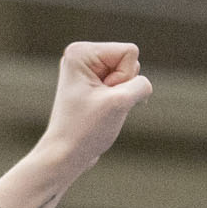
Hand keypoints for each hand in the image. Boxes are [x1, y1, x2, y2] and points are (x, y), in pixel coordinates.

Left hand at [39, 42, 151, 173]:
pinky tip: (102, 112)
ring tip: (100, 110)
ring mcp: (87, 71)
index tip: (101, 97)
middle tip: (100, 105)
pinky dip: (119, 101)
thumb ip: (141, 84)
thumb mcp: (121, 102)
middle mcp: (82, 57)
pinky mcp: (93, 85)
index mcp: (81, 52)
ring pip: (128, 75)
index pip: (129, 52)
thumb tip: (142, 84)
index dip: (124, 78)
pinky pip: (122, 87)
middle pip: (130, 61)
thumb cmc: (86, 129)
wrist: (65, 155)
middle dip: (123, 87)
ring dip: (121, 96)